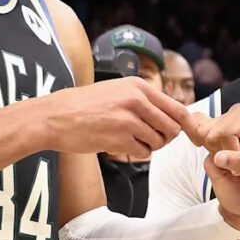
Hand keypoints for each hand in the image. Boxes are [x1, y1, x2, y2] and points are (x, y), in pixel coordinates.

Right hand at [45, 77, 187, 156]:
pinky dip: (137, 153)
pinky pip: (144, 152)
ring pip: (159, 141)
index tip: (183, 132)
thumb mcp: (118, 90)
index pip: (177, 108)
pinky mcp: (120, 138)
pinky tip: (122, 145)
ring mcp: (129, 120)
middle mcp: (137, 100)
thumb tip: (172, 115)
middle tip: (152, 138)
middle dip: (165, 137)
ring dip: (150, 145)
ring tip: (132, 140)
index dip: (183, 124)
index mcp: (139, 86)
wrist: (55, 116)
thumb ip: (144, 100)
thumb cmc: (84, 105)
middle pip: (172, 127)